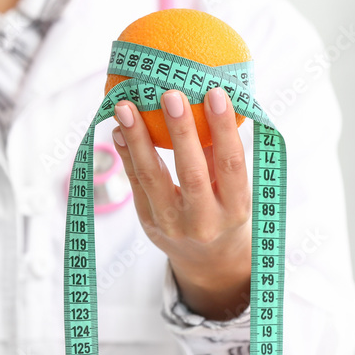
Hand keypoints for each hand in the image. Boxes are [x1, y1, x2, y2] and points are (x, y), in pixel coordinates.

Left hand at [111, 87, 251, 320]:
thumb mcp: (235, 190)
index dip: (223, 129)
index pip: (231, 165)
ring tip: (126, 107)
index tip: (216, 93)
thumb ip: (222, 154)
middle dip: (180, 132)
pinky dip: (126, 154)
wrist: (209, 261)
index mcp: (235, 208)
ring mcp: (172, 225)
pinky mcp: (149, 222)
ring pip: (153, 178)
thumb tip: (206, 99)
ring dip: (138, 139)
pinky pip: (136, 184)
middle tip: (171, 94)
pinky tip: (118, 130)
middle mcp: (205, 221)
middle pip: (191, 173)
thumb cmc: (226, 210)